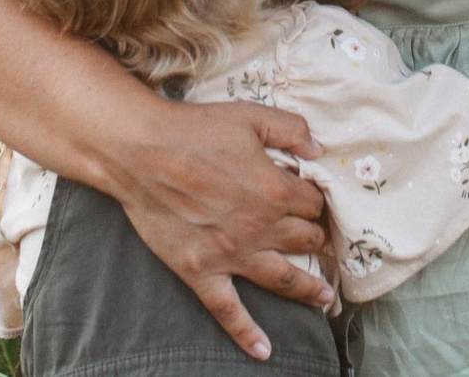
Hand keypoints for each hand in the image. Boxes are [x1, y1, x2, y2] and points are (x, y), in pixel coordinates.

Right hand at [104, 99, 334, 359]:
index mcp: (275, 191)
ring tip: (326, 299)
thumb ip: (291, 130)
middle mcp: (260, 228)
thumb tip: (319, 149)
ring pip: (282, 279)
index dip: (317, 201)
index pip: (313, 204)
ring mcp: (232, 255)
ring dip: (308, 289)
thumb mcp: (250, 116)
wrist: (142, 152)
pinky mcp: (202, 272)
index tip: (315, 201)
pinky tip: (263, 350)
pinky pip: (228, 310)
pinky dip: (247, 333)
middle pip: (304, 240)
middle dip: (317, 239)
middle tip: (324, 244)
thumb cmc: (195, 130)